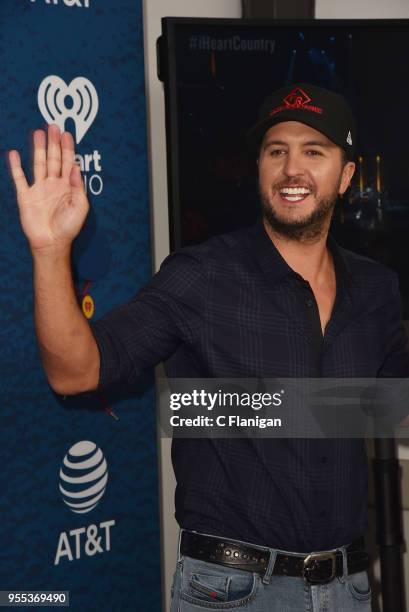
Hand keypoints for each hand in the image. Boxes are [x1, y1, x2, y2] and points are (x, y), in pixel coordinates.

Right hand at [8, 124, 88, 254]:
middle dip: (53, 143)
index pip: (68, 162)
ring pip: (38, 164)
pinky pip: (19, 179)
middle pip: (53, 159)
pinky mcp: (26, 196)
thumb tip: (76, 168)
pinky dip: (16, 166)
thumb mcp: (80, 207)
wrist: (51, 243)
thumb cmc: (68, 227)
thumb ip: (79, 187)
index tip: (67, 134)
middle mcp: (53, 184)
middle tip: (53, 126)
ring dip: (38, 149)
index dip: (68, 148)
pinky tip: (14, 154)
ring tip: (38, 132)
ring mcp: (39, 189)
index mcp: (68, 187)